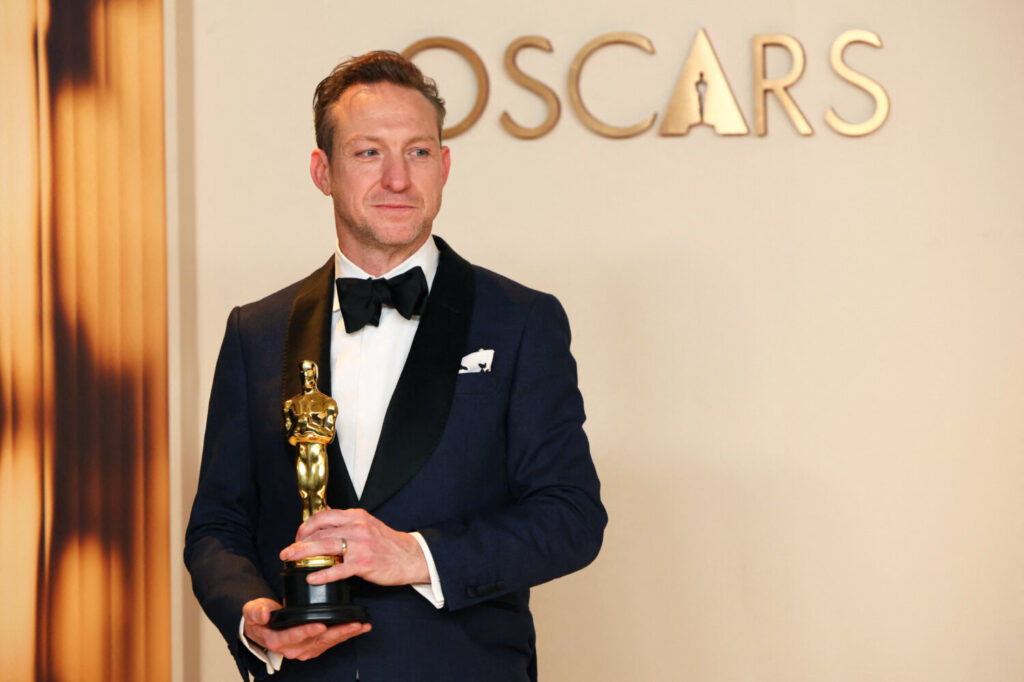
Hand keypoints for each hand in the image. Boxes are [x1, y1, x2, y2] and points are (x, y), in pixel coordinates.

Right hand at [242, 597, 369, 660]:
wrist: (263, 626)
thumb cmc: (259, 618)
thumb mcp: (252, 611)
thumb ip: (256, 612)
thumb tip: (264, 614)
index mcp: (277, 640)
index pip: (294, 636)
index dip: (307, 631)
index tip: (321, 624)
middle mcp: (292, 649)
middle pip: (317, 641)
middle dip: (337, 632)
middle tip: (354, 624)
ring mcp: (305, 649)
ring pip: (328, 642)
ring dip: (346, 634)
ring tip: (362, 625)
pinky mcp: (314, 646)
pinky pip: (331, 642)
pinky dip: (345, 635)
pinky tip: (359, 628)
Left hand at [280, 508, 429, 586]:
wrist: (411, 556)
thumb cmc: (387, 543)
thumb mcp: (367, 523)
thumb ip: (346, 520)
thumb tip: (326, 512)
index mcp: (356, 516)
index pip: (324, 516)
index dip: (306, 526)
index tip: (298, 536)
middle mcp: (357, 527)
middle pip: (320, 531)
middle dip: (299, 541)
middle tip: (286, 551)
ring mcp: (361, 545)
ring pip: (325, 547)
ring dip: (304, 554)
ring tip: (290, 560)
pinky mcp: (364, 564)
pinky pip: (338, 569)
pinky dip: (322, 574)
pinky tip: (311, 578)